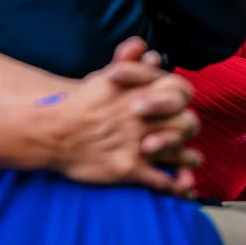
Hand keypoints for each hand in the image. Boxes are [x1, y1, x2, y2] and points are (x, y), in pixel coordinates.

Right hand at [46, 62, 198, 197]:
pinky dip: (178, 189)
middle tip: (184, 134)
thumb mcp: (106, 77)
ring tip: (192, 160)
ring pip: (179, 153)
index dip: (182, 100)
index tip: (178, 106)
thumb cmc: (80, 103)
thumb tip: (151, 52)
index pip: (181, 93)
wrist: (53, 130)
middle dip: (187, 129)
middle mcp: (144, 118)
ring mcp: (138, 144)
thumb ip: (132, 65)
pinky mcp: (129, 169)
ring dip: (188, 159)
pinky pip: (163, 182)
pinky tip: (185, 192)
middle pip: (186, 123)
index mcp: (141, 93)